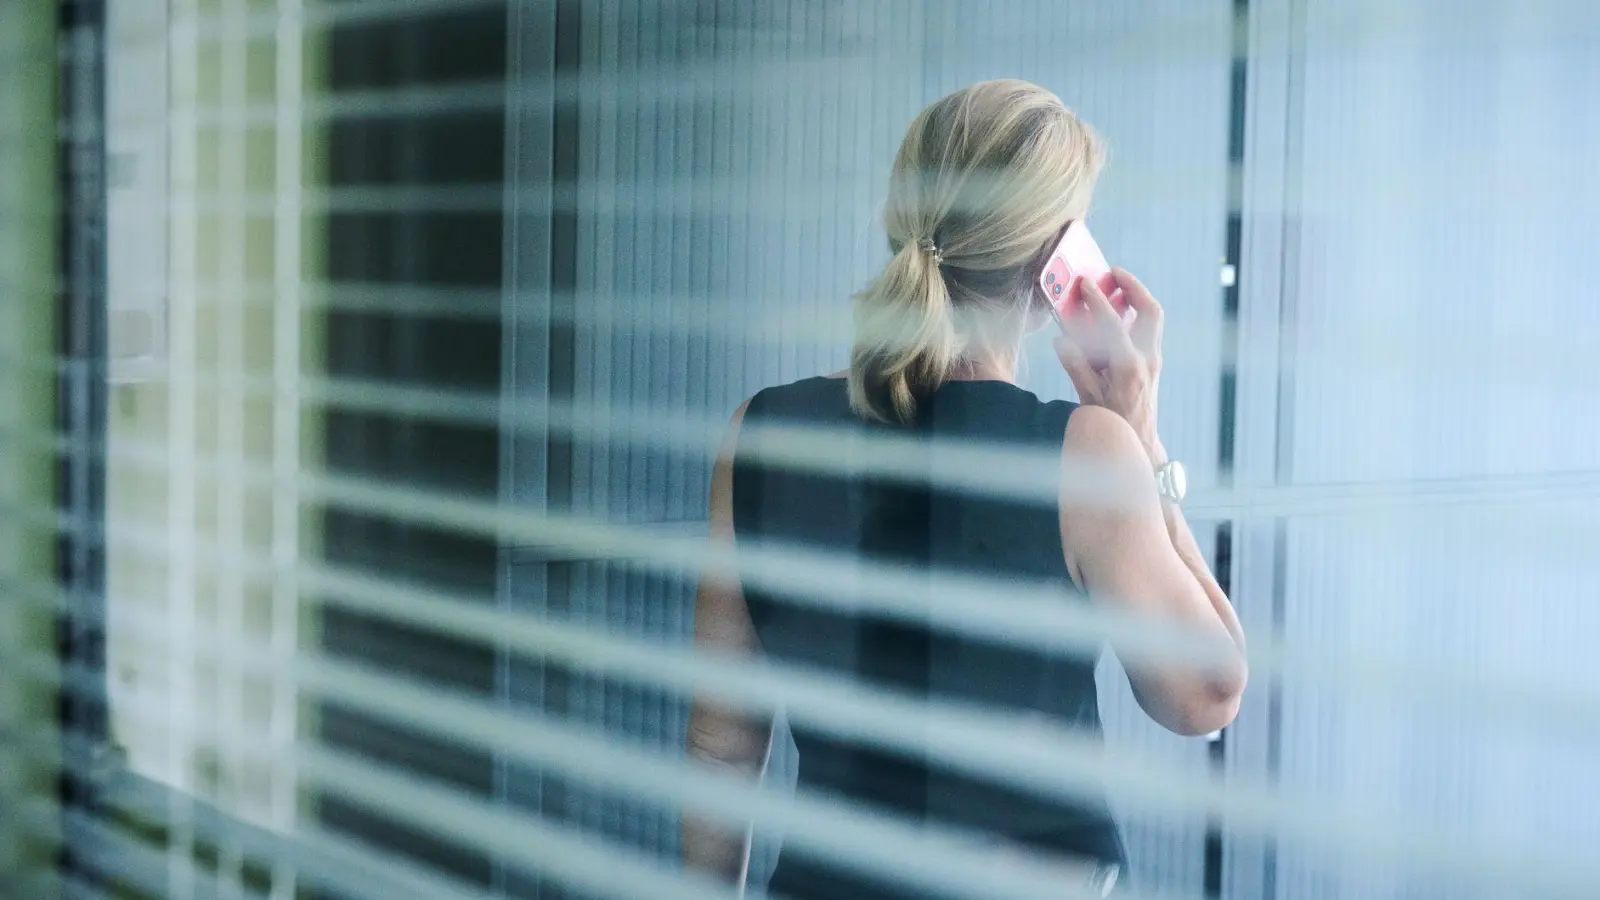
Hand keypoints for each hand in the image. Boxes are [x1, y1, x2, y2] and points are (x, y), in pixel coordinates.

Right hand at [1052, 267, 1165, 462]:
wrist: (1138, 442)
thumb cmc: (1111, 421)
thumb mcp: (1087, 396)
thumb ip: (1075, 365)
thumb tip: (1061, 339)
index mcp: (1128, 367)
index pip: (1113, 324)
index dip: (1097, 301)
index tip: (1085, 283)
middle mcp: (1147, 359)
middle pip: (1150, 311)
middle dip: (1134, 287)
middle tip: (1113, 273)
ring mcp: (1154, 360)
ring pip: (1153, 318)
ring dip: (1137, 298)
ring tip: (1117, 286)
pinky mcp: (1154, 362)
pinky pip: (1148, 329)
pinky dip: (1135, 315)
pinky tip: (1118, 312)